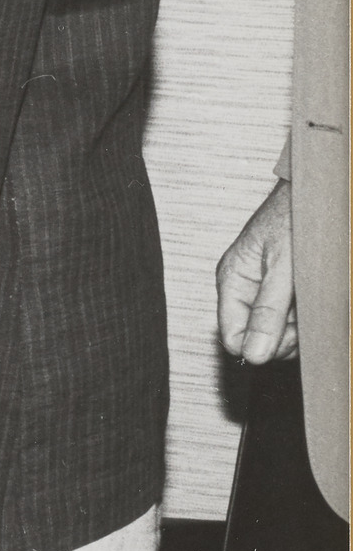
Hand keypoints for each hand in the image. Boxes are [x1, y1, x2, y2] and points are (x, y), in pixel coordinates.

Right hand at [218, 176, 299, 363]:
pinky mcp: (287, 292)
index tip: (288, 334)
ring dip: (302, 325)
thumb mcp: (284, 267)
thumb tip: (253, 354)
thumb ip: (268, 311)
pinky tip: (316, 298)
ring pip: (281, 333)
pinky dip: (310, 315)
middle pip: (259, 339)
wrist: (319, 195)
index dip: (261, 344)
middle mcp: (246, 290)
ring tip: (313, 297)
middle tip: (306, 310)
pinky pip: (295, 320)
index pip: (233, 337)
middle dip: (286, 335)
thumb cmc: (296, 219)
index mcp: (233, 281)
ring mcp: (267, 292)